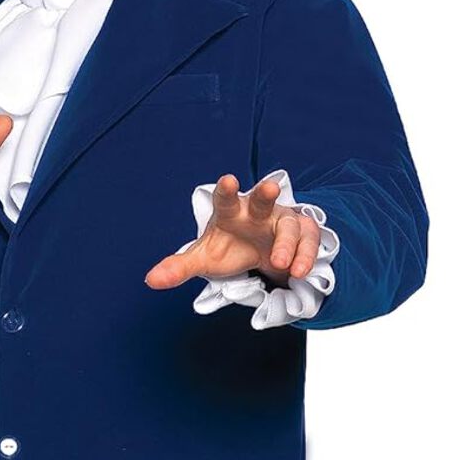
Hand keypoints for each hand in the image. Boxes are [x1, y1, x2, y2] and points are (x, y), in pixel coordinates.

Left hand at [143, 173, 321, 290]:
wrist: (262, 254)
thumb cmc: (231, 248)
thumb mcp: (206, 259)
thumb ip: (180, 268)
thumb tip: (150, 280)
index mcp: (231, 213)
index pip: (226, 199)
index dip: (226, 190)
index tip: (227, 179)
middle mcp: (258, 212)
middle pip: (263, 200)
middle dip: (266, 193)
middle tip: (270, 188)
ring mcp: (282, 220)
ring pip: (289, 225)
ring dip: (287, 243)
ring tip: (280, 265)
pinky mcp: (303, 233)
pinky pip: (308, 241)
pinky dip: (305, 255)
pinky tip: (298, 272)